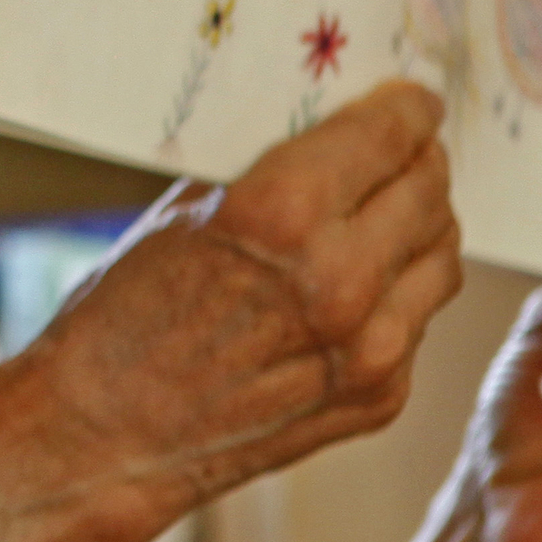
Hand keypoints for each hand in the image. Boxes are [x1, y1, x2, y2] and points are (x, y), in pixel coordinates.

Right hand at [0, 83, 461, 541]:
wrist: (100, 438)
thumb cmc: (118, 321)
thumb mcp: (180, 215)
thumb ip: (265, 174)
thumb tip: (325, 136)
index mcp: (287, 214)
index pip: (393, 133)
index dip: (407, 109)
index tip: (407, 103)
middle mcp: (343, 280)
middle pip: (430, 191)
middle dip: (417, 162)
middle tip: (399, 151)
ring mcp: (371, 348)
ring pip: (441, 256)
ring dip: (418, 227)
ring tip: (382, 217)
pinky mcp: (380, 397)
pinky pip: (416, 320)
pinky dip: (397, 293)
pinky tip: (352, 289)